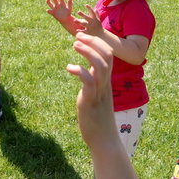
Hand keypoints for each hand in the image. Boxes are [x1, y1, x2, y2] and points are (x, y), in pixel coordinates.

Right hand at [46, 0, 73, 21]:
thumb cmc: (68, 13)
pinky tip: (48, 10)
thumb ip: (70, 3)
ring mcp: (55, 8)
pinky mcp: (53, 13)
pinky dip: (48, 10)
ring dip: (48, 1)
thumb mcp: (69, 8)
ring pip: (50, 4)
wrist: (66, 19)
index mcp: (62, 3)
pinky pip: (49, 11)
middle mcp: (57, 5)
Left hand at [67, 33, 116, 149]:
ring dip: (88, 52)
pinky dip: (80, 71)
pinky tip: (69, 68)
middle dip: (93, 42)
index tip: (83, 36)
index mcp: (106, 82)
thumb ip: (93, 83)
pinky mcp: (90, 102)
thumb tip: (86, 72)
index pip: (108, 55)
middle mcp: (105, 85)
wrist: (105, 142)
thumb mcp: (96, 96)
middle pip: (106, 56)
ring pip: (100, 66)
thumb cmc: (98, 119)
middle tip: (77, 36)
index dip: (96, 42)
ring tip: (75, 45)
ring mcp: (99, 93)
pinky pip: (89, 83)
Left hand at [75, 5, 103, 35]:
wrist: (101, 35)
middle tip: (78, 11)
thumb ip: (96, 14)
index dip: (89, 8)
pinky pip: (83, 31)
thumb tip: (95, 8)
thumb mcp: (98, 20)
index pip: (92, 12)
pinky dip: (80, 31)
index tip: (86, 5)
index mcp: (94, 19)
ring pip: (84, 24)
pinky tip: (77, 30)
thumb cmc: (99, 26)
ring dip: (79, 22)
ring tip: (74, 20)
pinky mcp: (88, 32)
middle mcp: (92, 22)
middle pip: (87, 17)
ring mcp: (90, 27)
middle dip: (83, 15)